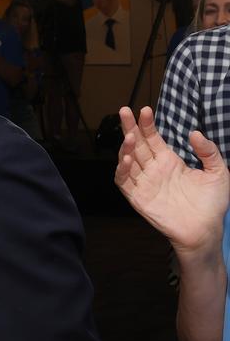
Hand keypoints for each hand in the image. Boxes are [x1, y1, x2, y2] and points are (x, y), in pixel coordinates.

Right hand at [114, 106, 228, 256]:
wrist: (205, 230)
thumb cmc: (211, 203)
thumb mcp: (218, 172)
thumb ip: (209, 152)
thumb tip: (195, 133)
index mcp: (169, 161)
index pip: (153, 138)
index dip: (147, 124)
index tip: (145, 110)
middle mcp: (153, 169)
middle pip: (137, 144)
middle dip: (130, 127)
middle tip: (124, 111)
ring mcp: (144, 183)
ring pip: (128, 160)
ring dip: (126, 147)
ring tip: (130, 136)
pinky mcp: (138, 198)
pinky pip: (124, 181)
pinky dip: (122, 170)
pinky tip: (127, 159)